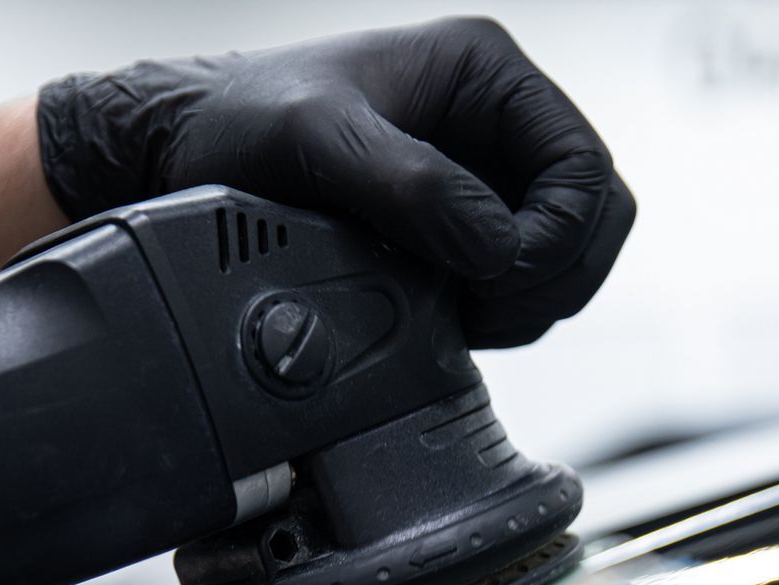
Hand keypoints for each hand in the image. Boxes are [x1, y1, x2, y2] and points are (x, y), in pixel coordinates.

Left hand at [36, 17, 633, 347]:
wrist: (186, 154)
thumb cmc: (239, 121)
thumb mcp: (318, 140)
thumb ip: (410, 187)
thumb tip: (494, 245)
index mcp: (487, 74)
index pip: (586, 167)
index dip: (561, 236)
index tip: (497, 274)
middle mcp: (497, 125)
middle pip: (593, 220)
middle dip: (551, 276)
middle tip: (483, 308)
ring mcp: (484, 183)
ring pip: (562, 262)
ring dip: (523, 303)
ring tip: (451, 311)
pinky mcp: (460, 235)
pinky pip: (516, 288)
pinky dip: (495, 316)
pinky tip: (440, 314)